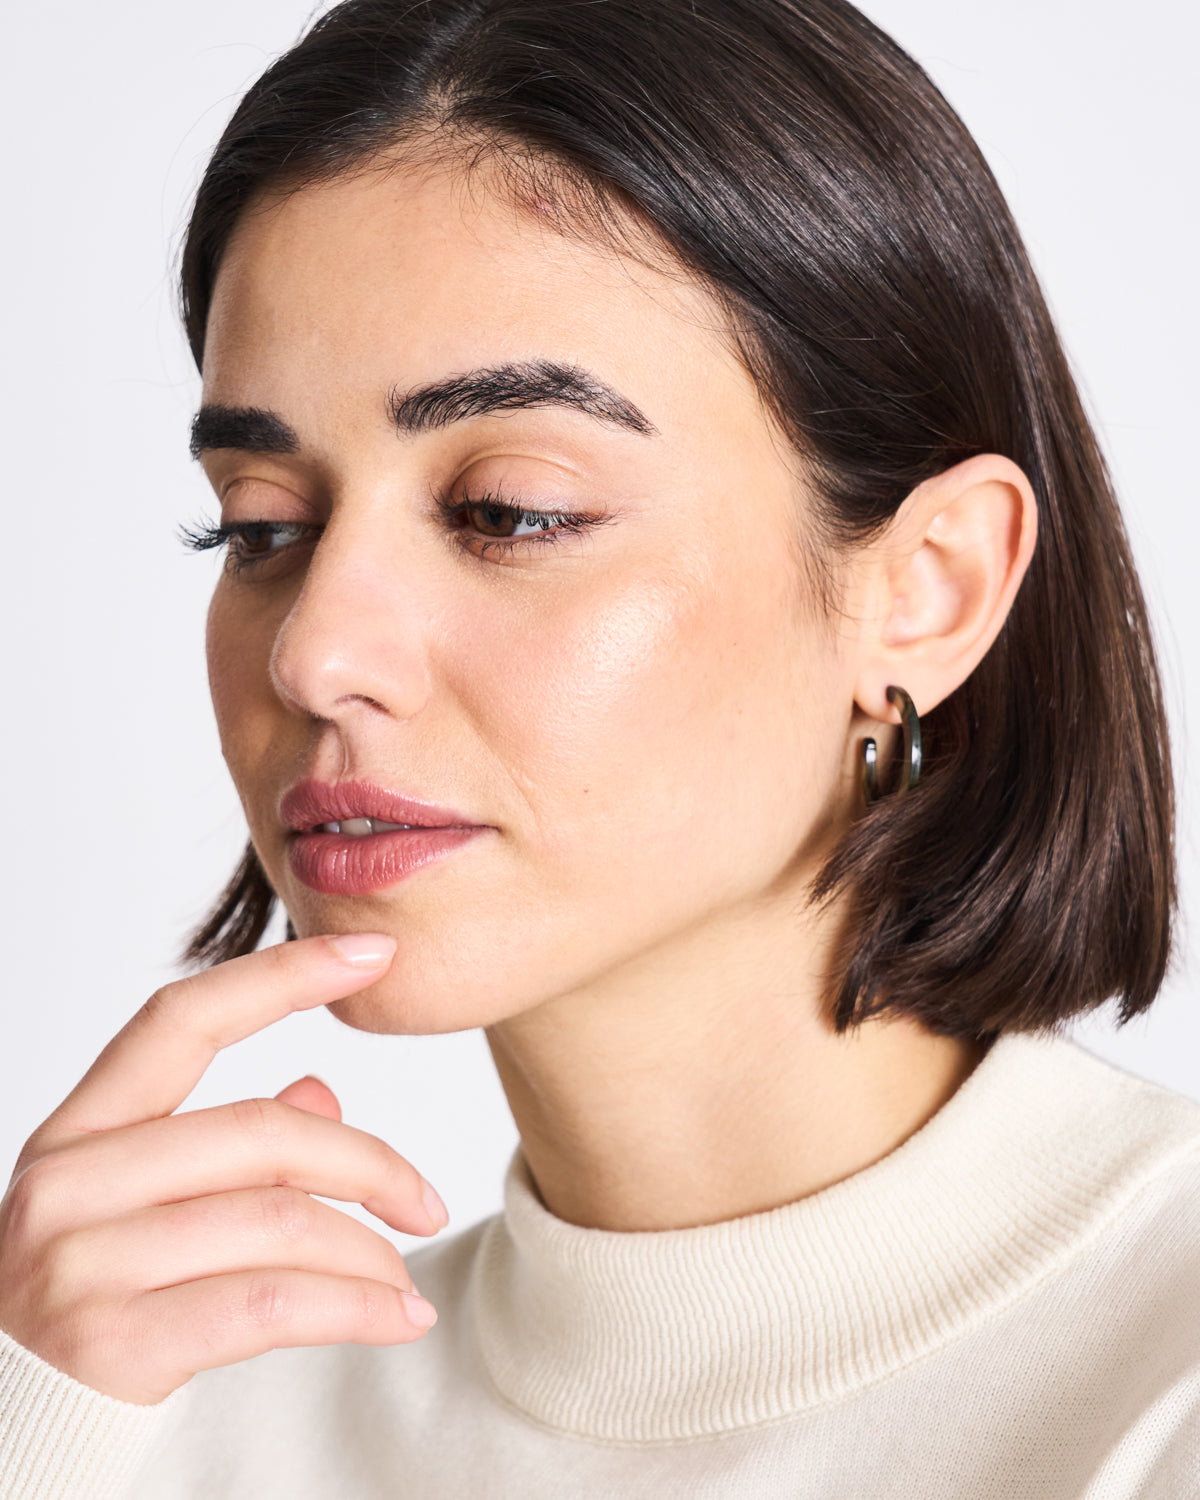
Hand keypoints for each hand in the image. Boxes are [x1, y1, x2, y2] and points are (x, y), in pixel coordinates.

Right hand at [0, 933, 445, 1404]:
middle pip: (260, 1131)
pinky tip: (402, 1317)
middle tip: (427, 1203)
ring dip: (369, 1252)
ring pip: (280, 1220)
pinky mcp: (111, 1343)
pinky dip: (359, 1308)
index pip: (182, 1019)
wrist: (3, 1436)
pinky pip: (274, 1304)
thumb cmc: (85, 1308)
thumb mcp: (131, 1210)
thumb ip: (225, 1151)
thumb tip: (320, 1092)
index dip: (282, 975)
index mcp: (75, 1133)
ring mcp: (82, 1261)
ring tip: (406, 1279)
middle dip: (368, 1165)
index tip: (374, 952)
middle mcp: (67, 1183)